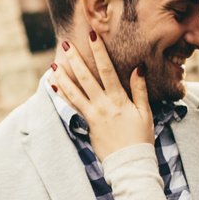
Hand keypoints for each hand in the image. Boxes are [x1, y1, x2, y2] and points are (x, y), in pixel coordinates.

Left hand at [53, 20, 153, 159]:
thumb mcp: (145, 112)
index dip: (99, 52)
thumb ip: (139, 90)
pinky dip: (62, 95)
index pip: (107, 70)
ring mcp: (92, 115)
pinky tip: (54, 86)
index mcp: (119, 100)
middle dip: (75, 60)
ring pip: (74, 92)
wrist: (129, 163)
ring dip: (63, 77)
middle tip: (66, 45)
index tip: (93, 36)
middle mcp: (103, 105)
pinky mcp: (87, 124)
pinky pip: (72, 106)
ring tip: (53, 64)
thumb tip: (138, 67)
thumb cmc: (141, 137)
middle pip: (86, 78)